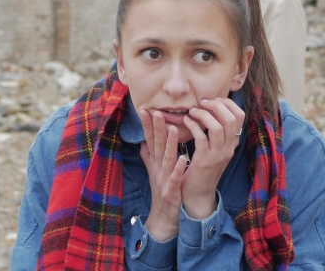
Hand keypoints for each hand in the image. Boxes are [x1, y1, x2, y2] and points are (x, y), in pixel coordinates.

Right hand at [138, 108, 188, 241]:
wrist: (163, 216)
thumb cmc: (160, 190)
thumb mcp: (153, 171)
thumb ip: (147, 155)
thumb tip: (142, 141)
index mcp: (154, 162)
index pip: (150, 140)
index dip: (147, 125)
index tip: (144, 109)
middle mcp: (157, 168)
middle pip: (157, 145)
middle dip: (156, 128)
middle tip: (157, 112)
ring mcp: (163, 178)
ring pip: (166, 158)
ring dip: (169, 144)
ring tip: (173, 128)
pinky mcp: (171, 190)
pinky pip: (175, 177)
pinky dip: (178, 168)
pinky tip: (182, 158)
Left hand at [180, 97, 244, 219]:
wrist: (197, 194)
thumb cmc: (202, 168)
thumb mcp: (214, 149)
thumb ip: (215, 132)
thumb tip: (209, 108)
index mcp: (232, 143)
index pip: (240, 116)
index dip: (226, 103)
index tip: (212, 100)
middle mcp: (229, 148)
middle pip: (232, 118)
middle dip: (216, 105)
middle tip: (202, 102)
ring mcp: (218, 155)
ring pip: (218, 127)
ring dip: (204, 115)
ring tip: (193, 111)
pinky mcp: (205, 161)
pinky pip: (201, 138)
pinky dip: (193, 126)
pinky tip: (186, 122)